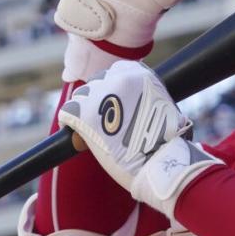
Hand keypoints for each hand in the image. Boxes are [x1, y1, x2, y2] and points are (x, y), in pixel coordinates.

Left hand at [57, 60, 221, 219]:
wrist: (161, 162)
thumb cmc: (166, 140)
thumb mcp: (163, 106)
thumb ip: (145, 96)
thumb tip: (133, 100)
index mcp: (139, 74)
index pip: (116, 72)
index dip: (113, 89)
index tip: (114, 103)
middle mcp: (118, 78)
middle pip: (97, 83)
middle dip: (99, 100)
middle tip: (105, 120)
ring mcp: (101, 96)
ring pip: (81, 97)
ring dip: (84, 111)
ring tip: (91, 128)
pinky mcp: (85, 115)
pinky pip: (68, 112)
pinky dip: (69, 121)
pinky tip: (76, 133)